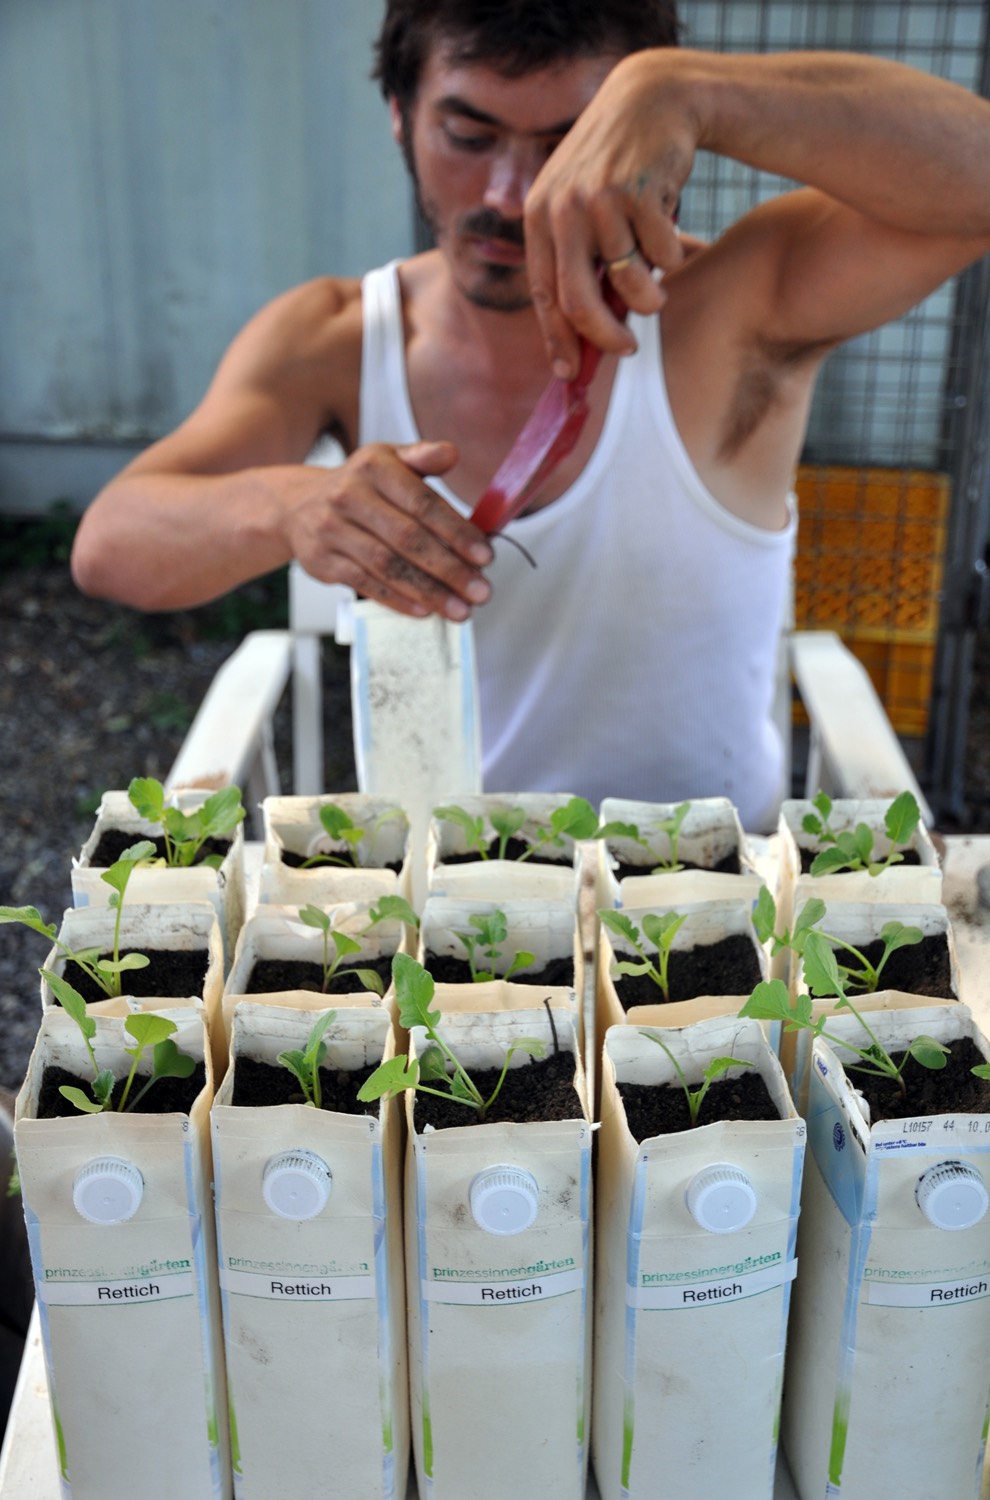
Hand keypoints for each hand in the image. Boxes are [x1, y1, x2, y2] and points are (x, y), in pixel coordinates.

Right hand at [283, 440, 493, 621]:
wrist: (297, 506)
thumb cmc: (359, 486)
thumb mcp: (388, 460)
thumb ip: (423, 458)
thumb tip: (452, 453)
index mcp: (373, 466)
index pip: (422, 503)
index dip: (456, 532)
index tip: (485, 556)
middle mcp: (348, 495)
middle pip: (408, 539)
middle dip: (449, 569)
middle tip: (480, 590)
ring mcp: (332, 530)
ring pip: (388, 567)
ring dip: (429, 591)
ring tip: (460, 609)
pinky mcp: (323, 562)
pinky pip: (367, 584)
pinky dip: (398, 600)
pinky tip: (425, 610)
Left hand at [524, 50, 692, 377]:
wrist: (652, 102)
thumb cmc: (617, 167)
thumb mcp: (581, 205)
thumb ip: (576, 258)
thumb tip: (585, 333)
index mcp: (539, 215)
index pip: (543, 294)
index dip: (557, 339)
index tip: (569, 373)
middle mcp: (561, 208)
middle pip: (578, 301)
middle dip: (606, 337)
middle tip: (627, 350)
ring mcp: (599, 199)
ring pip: (628, 282)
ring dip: (650, 299)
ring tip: (657, 291)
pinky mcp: (638, 192)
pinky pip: (662, 256)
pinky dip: (672, 258)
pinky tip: (669, 232)